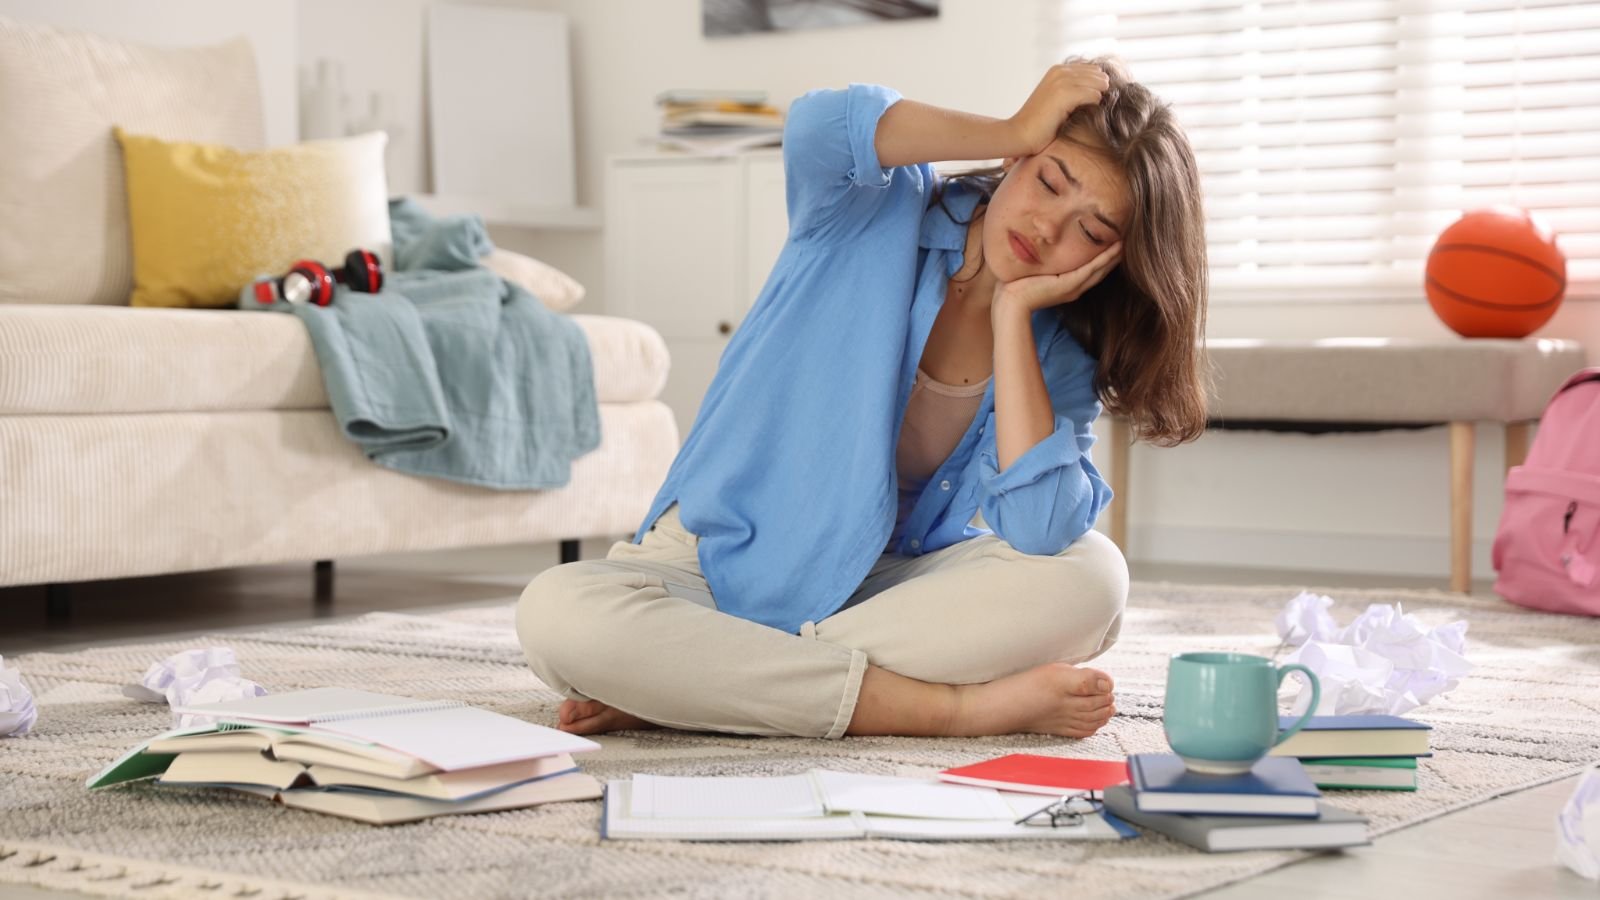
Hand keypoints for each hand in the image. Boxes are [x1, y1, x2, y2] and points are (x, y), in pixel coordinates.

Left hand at [993, 241, 1122, 314]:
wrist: (1010, 304)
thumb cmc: (1014, 290)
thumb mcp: (1031, 272)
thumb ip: (1038, 264)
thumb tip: (1032, 248)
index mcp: (1065, 286)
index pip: (1088, 271)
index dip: (1101, 260)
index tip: (1110, 246)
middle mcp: (1073, 288)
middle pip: (1099, 271)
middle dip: (1112, 257)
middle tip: (1125, 243)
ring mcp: (1073, 287)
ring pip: (1099, 268)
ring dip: (1113, 256)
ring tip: (1125, 243)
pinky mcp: (1069, 284)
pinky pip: (1092, 268)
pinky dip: (1105, 258)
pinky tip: (1116, 249)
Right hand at [1006, 63, 1110, 156]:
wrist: (1020, 134)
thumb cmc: (1039, 124)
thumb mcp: (1056, 100)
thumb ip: (1073, 90)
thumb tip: (1102, 91)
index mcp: (1058, 70)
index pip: (1091, 69)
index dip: (1098, 84)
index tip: (1098, 101)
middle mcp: (1060, 71)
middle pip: (1098, 74)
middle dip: (1102, 90)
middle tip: (1102, 108)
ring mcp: (1062, 81)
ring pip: (1099, 84)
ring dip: (1101, 98)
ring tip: (1096, 113)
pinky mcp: (1065, 94)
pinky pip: (1095, 95)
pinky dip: (1096, 106)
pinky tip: (1090, 115)